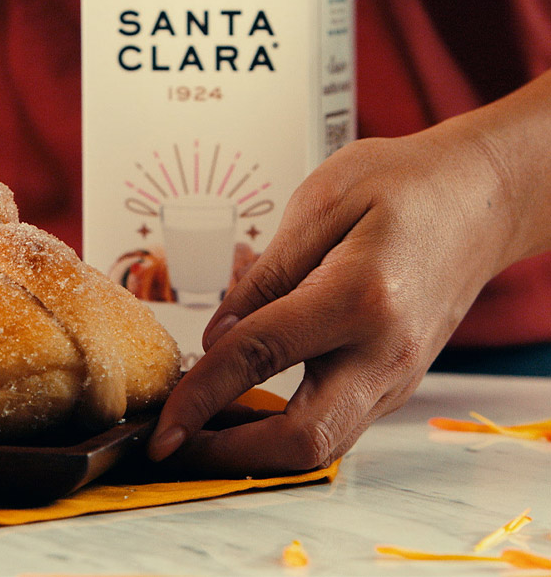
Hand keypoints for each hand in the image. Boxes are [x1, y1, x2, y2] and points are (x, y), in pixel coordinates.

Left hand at [148, 121, 517, 474]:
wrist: (480, 197)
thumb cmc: (402, 185)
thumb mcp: (321, 203)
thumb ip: (265, 276)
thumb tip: (215, 339)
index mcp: (360, 298)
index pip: (260, 359)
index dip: (199, 395)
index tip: (159, 422)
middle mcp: (385, 353)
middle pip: (304, 442)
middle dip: (228, 455)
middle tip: (172, 445)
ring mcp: (397, 376)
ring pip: (323, 447)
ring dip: (254, 451)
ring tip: (195, 430)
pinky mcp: (395, 382)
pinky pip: (336, 425)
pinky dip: (284, 431)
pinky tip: (241, 410)